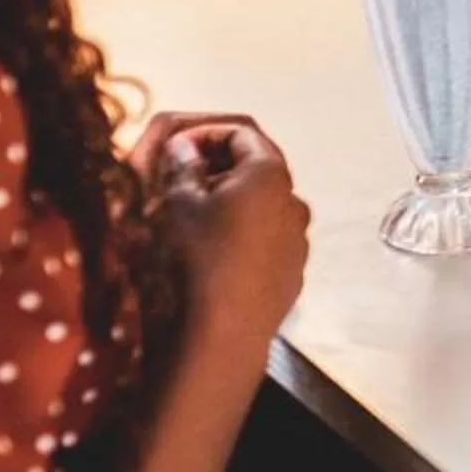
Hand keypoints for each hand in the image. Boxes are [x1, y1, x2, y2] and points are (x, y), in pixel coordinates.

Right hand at [143, 114, 309, 380]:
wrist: (215, 339)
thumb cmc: (190, 260)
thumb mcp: (172, 202)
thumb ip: (180, 164)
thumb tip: (184, 149)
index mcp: (271, 175)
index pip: (241, 132)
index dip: (203, 132)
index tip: (174, 148)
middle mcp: (296, 204)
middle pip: (256, 169)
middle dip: (216, 167)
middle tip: (178, 179)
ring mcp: (298, 244)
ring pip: (262, 208)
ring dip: (229, 203)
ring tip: (190, 218)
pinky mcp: (291, 277)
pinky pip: (266, 242)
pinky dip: (240, 235)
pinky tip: (209, 253)